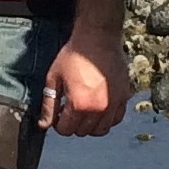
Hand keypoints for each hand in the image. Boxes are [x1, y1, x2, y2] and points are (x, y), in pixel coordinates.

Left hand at [42, 16, 131, 136]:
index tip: (59, 111)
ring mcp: (114, 104)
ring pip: (100, 130)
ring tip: (84, 108)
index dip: (58, 122)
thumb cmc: (73, 56)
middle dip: (73, 122)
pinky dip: (107, 118)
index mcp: (79, 105)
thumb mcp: (54, 78)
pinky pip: (115, 119)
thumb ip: (49, 105)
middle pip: (82, 131)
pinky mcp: (124, 97)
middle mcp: (98, 109)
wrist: (98, 37)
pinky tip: (99, 107)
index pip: (65, 130)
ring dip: (90, 124)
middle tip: (70, 107)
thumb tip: (44, 125)